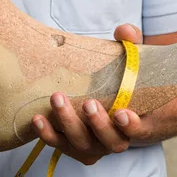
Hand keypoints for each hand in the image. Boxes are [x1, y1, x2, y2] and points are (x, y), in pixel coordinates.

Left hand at [31, 24, 153, 164]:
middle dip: (97, 124)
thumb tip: (124, 31)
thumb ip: (132, 44)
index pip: (139, 131)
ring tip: (57, 99)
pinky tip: (37, 118)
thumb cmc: (122, 79)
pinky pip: (60, 144)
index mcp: (137, 122)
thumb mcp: (130, 59)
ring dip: (68, 124)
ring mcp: (94, 145)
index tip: (121, 113)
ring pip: (82, 145)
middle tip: (87, 103)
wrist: (106, 98)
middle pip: (109, 142)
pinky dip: (48, 134)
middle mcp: (116, 139)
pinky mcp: (72, 145)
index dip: (131, 126)